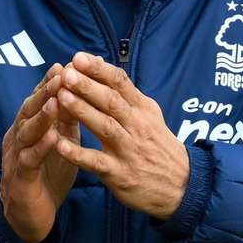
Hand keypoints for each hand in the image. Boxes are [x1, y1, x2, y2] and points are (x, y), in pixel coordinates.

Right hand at [0, 63, 79, 242]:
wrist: (29, 215)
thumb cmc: (47, 173)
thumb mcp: (60, 141)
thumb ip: (67, 117)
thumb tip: (81, 89)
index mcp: (29, 126)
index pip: (40, 98)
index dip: (51, 81)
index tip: (66, 63)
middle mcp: (19, 136)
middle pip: (30, 108)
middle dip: (45, 90)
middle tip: (61, 74)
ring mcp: (16, 156)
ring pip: (26, 131)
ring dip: (42, 115)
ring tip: (56, 100)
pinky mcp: (20, 179)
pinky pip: (29, 160)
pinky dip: (40, 147)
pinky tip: (53, 138)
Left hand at [53, 52, 189, 220]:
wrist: (182, 185)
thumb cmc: (157, 146)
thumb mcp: (148, 115)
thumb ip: (125, 94)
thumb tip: (102, 66)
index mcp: (142, 109)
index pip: (120, 83)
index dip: (99, 69)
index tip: (78, 57)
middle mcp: (136, 126)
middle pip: (111, 101)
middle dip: (88, 86)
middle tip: (67, 73)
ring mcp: (128, 150)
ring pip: (104, 127)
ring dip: (82, 111)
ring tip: (61, 97)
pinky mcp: (119, 174)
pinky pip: (96, 162)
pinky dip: (78, 154)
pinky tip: (61, 145)